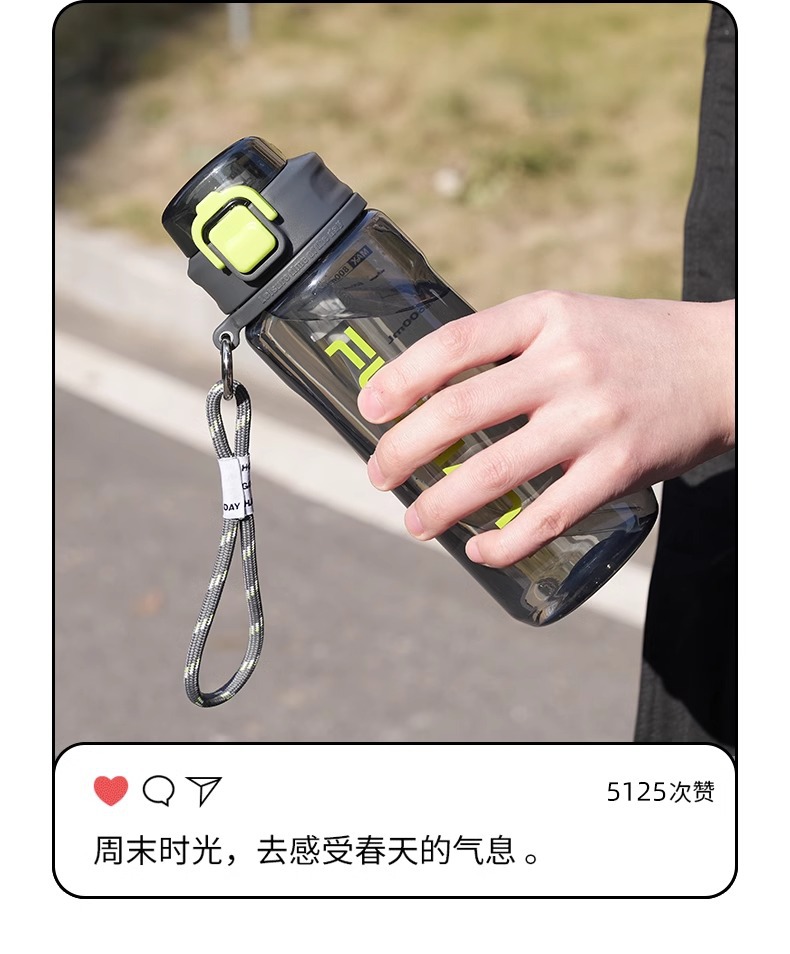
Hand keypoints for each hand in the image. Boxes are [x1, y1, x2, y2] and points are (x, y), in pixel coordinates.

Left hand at [357, 290, 734, 566]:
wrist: (720, 365)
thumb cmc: (630, 344)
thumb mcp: (569, 320)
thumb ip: (511, 347)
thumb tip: (434, 392)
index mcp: (545, 316)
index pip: (454, 343)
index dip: (401, 378)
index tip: (369, 407)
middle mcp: (565, 363)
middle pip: (458, 410)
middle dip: (403, 450)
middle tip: (379, 475)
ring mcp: (592, 417)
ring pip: (494, 471)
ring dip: (441, 504)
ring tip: (415, 523)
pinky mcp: (618, 466)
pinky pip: (549, 514)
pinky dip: (506, 540)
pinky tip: (479, 550)